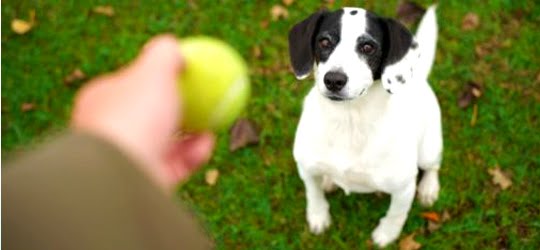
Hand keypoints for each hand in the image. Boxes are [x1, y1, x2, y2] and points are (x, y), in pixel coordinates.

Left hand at [71, 35, 213, 190]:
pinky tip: (208, 143)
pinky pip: (178, 164)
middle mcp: (113, 130)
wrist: (123, 175)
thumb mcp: (152, 72)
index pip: (133, 84)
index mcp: (103, 100)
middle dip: (183, 108)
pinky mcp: (148, 182)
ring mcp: (131, 158)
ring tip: (214, 122)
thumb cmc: (133, 116)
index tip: (190, 76)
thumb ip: (164, 54)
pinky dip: (195, 153)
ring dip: (195, 132)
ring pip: (169, 141)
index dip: (161, 79)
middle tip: (208, 100)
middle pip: (153, 114)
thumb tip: (173, 46)